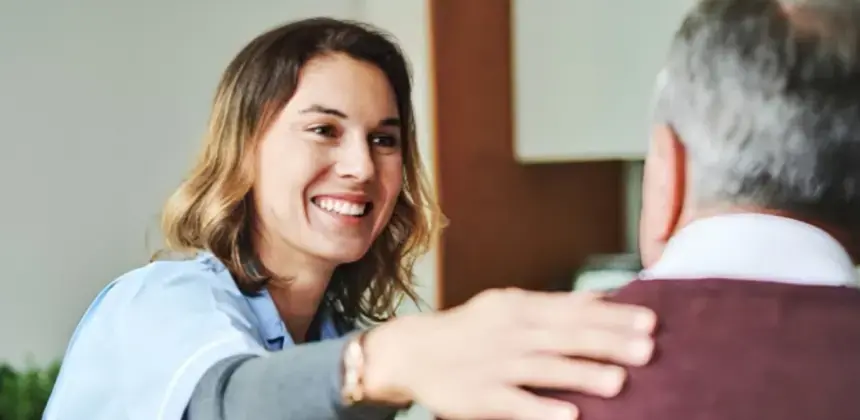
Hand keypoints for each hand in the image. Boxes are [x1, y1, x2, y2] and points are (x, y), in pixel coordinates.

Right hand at [362, 288, 655, 419]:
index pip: (572, 309)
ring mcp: (494, 365)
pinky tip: (570, 416)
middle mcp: (509, 332)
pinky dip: (541, 409)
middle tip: (648, 348)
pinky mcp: (479, 396)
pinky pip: (514, 403)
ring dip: (581, 374)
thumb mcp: (508, 306)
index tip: (650, 321)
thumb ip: (554, 306)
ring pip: (544, 368)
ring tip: (619, 382)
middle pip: (564, 336)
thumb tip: (605, 301)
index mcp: (518, 306)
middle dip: (607, 342)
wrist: (412, 351)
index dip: (612, 316)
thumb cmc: (470, 330)